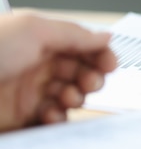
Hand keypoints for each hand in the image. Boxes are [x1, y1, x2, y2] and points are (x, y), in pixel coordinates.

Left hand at [0, 12, 116, 131]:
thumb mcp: (34, 29)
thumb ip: (75, 33)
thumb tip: (105, 36)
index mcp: (43, 40)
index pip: (84, 46)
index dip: (100, 54)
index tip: (110, 64)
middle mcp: (39, 64)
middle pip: (81, 72)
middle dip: (91, 77)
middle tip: (89, 82)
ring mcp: (31, 91)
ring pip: (70, 96)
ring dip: (75, 98)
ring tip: (66, 97)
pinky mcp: (22, 116)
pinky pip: (52, 119)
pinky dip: (57, 117)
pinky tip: (51, 112)